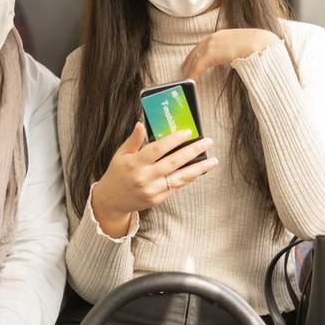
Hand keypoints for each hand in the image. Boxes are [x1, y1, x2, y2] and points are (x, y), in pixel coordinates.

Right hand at [91, 122, 218, 237]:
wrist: (112, 200)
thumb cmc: (117, 173)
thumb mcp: (121, 154)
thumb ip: (133, 140)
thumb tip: (141, 123)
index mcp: (135, 163)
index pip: (158, 149)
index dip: (174, 140)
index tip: (188, 132)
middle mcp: (145, 177)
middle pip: (173, 162)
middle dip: (193, 151)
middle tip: (208, 142)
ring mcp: (153, 189)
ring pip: (180, 177)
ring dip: (199, 168)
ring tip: (213, 160)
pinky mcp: (158, 199)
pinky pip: (177, 187)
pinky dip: (190, 178)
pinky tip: (200, 171)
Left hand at [182, 29, 281, 81]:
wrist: (263, 45)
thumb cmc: (258, 47)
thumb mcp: (242, 46)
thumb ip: (233, 50)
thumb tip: (232, 59)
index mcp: (222, 34)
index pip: (203, 45)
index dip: (195, 55)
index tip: (190, 63)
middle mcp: (215, 37)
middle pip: (196, 51)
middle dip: (189, 63)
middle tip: (185, 73)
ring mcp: (213, 44)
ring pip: (196, 59)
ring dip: (191, 71)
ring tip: (188, 81)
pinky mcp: (213, 53)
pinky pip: (199, 65)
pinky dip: (194, 73)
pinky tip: (193, 81)